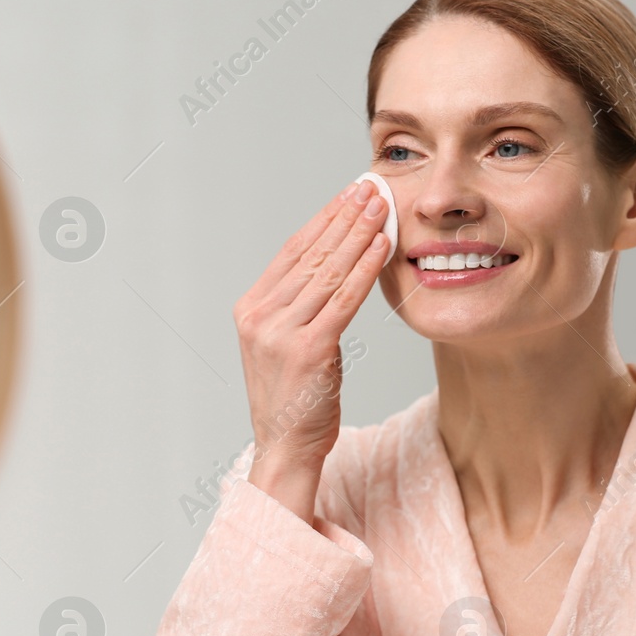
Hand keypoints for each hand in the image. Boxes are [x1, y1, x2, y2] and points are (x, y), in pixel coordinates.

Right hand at [232, 180, 389, 523]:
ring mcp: (281, 333)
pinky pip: (343, 300)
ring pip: (328, 271)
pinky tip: (382, 246)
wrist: (284, 449)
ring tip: (383, 205)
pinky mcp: (308, 350)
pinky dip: (365, 268)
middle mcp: (260, 316)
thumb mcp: (286, 345)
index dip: (323, 218)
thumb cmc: (293, 401)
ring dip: (359, 233)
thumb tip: (330, 266)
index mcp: (251, 310)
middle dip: (345, 216)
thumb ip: (298, 308)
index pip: (291, 251)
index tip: (348, 194)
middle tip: (371, 186)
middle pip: (310, 253)